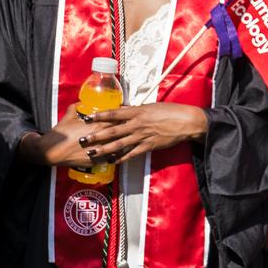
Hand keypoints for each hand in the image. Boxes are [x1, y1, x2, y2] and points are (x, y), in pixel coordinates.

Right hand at [16, 106, 124, 167]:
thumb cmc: (61, 132)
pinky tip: (122, 156)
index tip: (131, 114)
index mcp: (95, 124)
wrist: (52, 150)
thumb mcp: (69, 116)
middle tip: (138, 127)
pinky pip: (109, 159)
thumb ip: (77, 107)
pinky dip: (116, 157)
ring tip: (134, 142)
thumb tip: (81, 102)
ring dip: (126, 144)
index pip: (114, 119)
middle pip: (118, 132)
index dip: (123, 116)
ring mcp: (98, 149)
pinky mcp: (94, 160)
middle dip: (128, 129)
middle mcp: (99, 137)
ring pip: (116, 147)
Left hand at [82, 102, 208, 162]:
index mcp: (137, 111)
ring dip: (104, 149)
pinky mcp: (149, 146)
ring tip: (92, 153)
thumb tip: (122, 110)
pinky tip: (113, 162)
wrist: (185, 121)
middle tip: (82, 139)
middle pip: (112, 130)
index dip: (100, 116)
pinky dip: (122, 158)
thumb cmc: (169, 111)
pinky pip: (132, 153)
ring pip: (119, 144)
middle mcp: (137, 124)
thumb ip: (135, 110)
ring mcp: (142, 136)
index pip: (114, 113)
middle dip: (96, 135)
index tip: (87, 117)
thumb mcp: (150, 106)